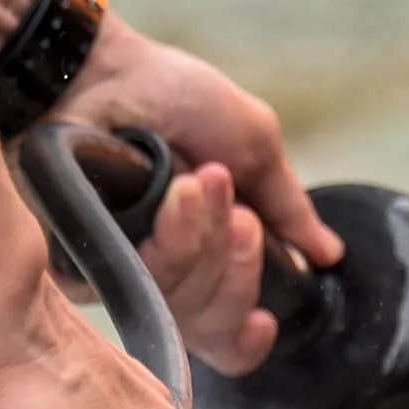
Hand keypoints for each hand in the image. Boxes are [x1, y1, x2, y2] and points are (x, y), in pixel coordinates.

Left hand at [65, 23, 333, 372]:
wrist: (103, 69)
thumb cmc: (169, 96)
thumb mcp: (250, 143)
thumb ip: (287, 204)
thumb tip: (328, 255)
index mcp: (203, 256)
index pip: (226, 335)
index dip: (248, 339)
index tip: (266, 318)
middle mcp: (162, 274)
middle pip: (215, 327)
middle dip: (240, 269)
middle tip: (241, 216)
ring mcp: (121, 271)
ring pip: (183, 305)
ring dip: (206, 240)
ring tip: (200, 182)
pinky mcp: (80, 267)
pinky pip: (142, 284)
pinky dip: (173, 238)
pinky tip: (175, 195)